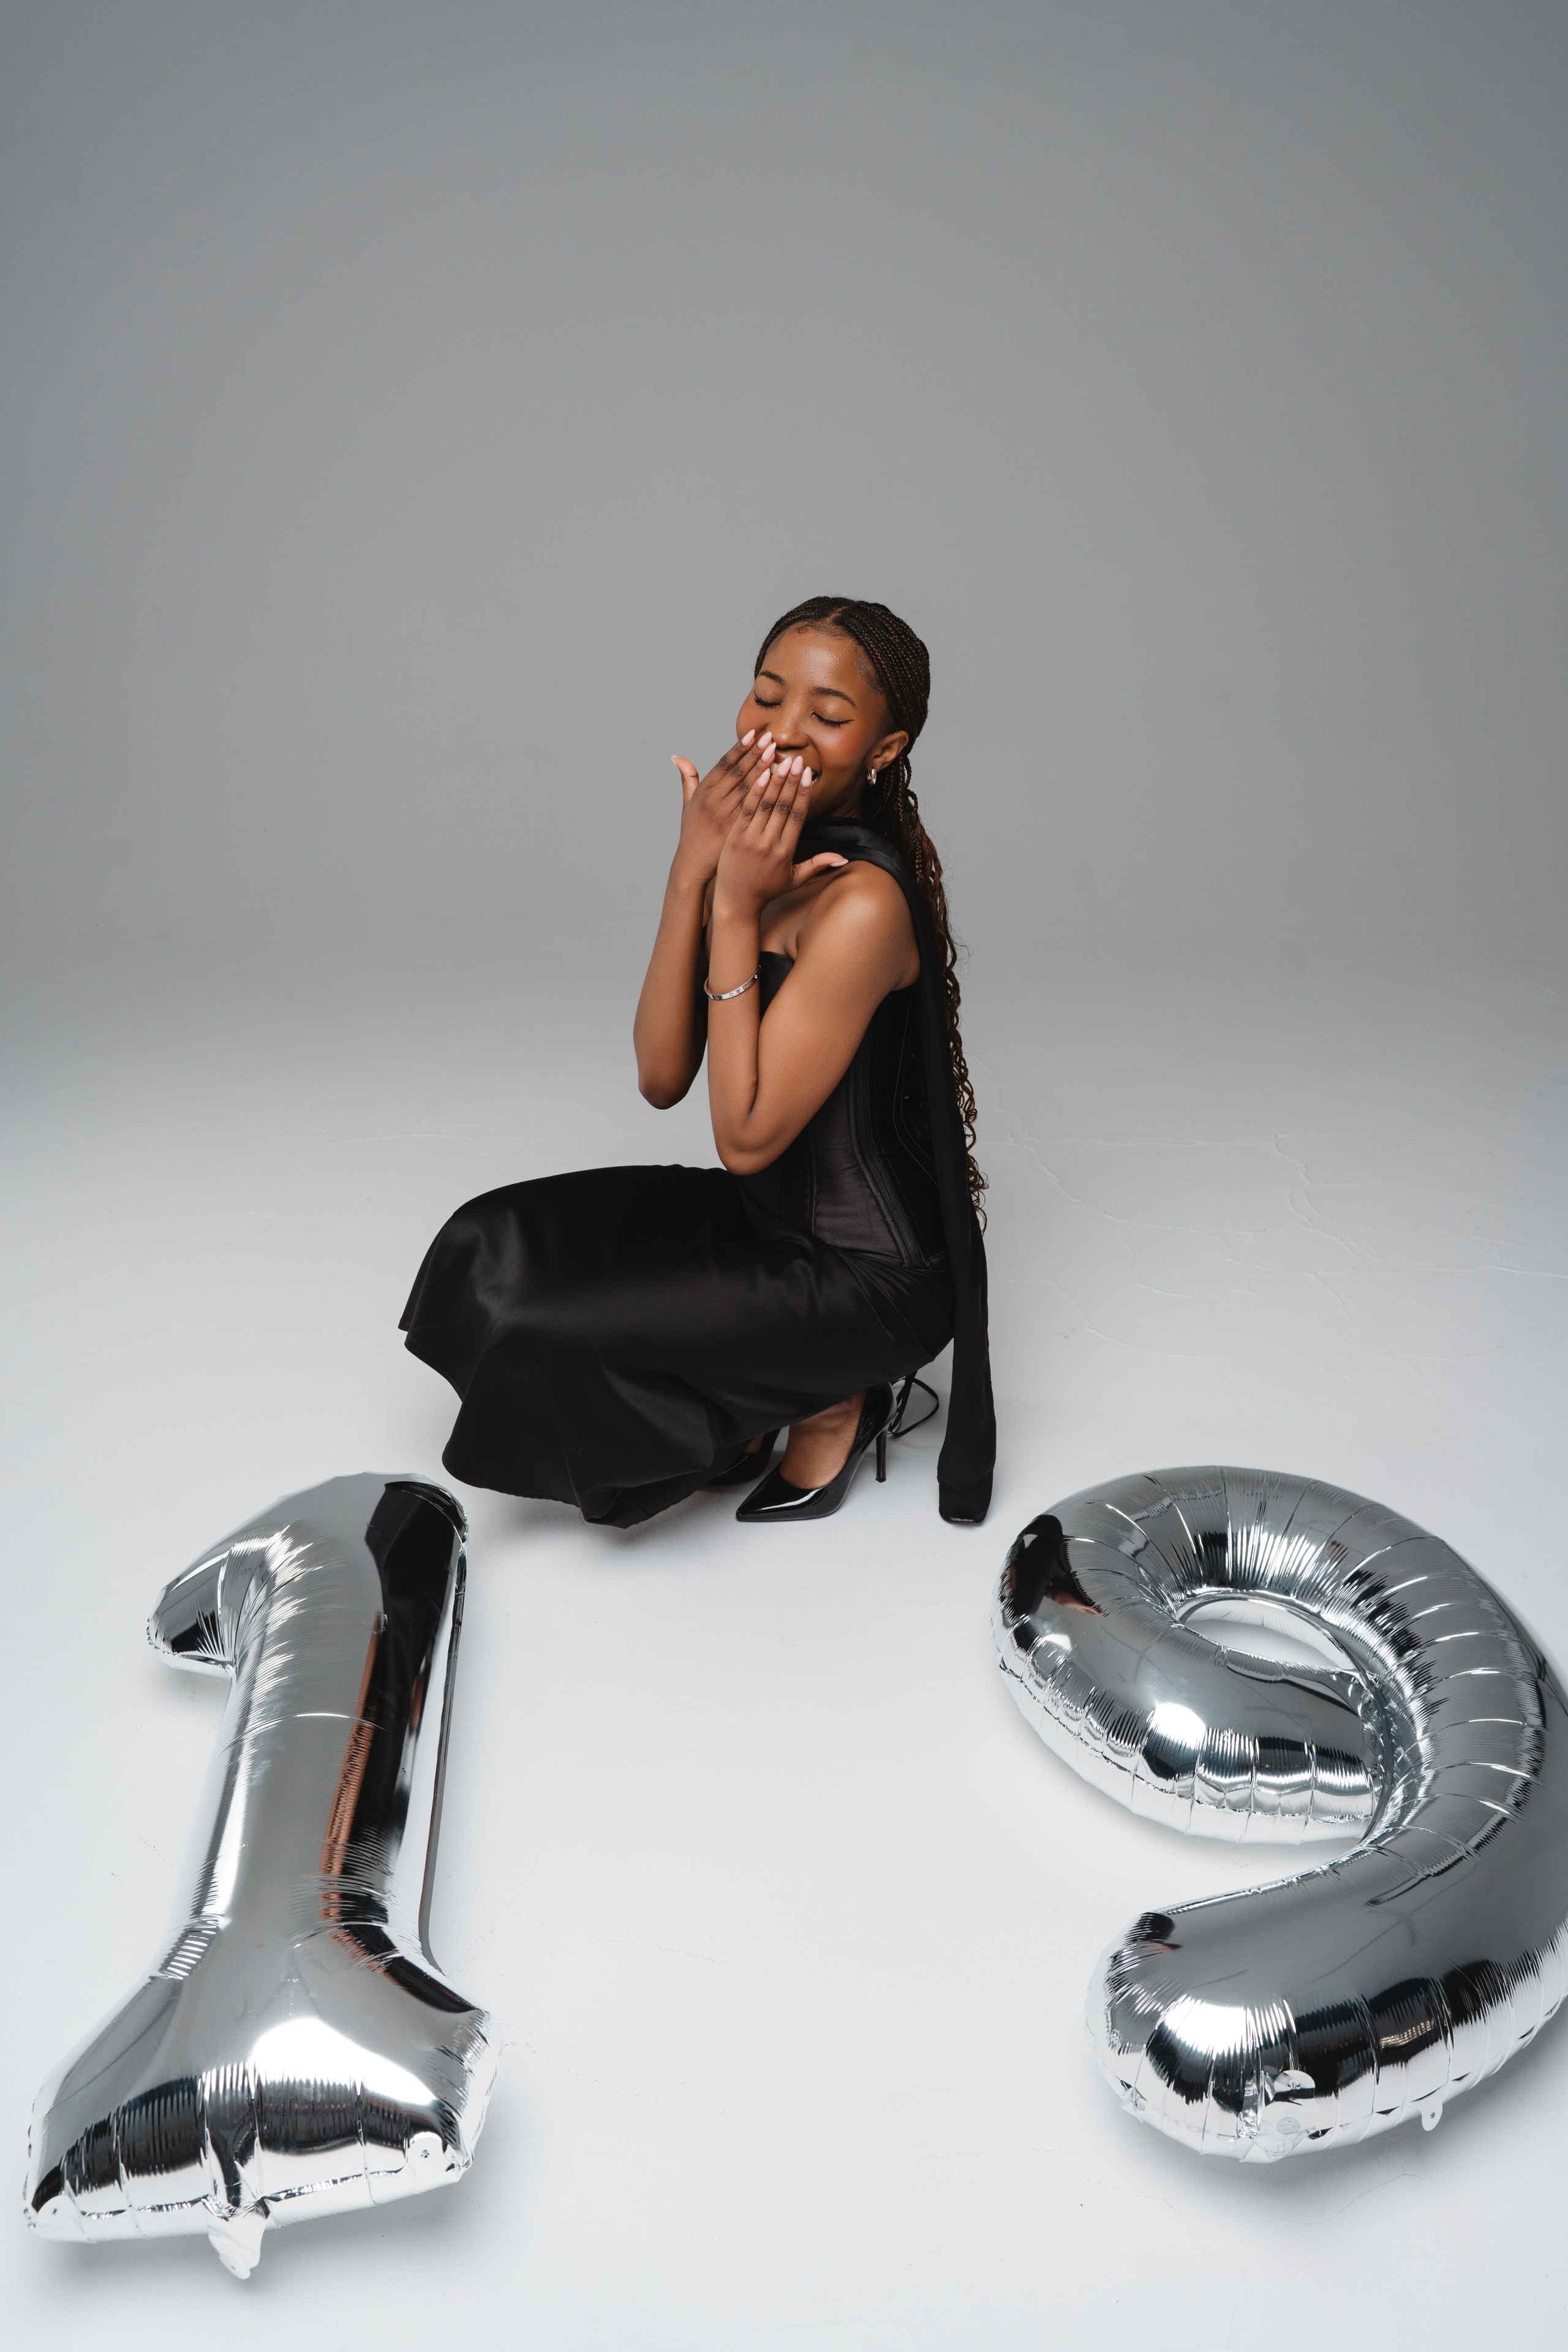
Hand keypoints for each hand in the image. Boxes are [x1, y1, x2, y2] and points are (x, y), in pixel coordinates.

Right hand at [670, 731, 774, 884]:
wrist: (694, 865)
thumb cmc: (693, 834)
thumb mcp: (687, 806)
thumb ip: (688, 780)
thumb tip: (677, 757)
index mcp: (703, 793)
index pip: (724, 765)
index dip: (739, 748)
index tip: (753, 734)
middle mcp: (713, 802)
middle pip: (738, 773)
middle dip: (755, 755)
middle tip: (771, 739)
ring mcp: (725, 816)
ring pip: (748, 789)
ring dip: (764, 770)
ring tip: (779, 755)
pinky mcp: (736, 830)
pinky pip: (755, 808)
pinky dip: (766, 794)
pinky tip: (778, 783)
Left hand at [712, 755, 846, 919]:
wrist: (736, 901)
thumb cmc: (767, 890)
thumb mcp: (795, 880)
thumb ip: (818, 865)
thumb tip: (844, 859)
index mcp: (786, 851)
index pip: (797, 816)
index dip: (803, 794)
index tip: (808, 775)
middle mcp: (768, 843)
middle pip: (782, 806)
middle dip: (790, 781)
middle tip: (797, 760)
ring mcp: (750, 839)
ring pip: (765, 805)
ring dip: (773, 781)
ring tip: (780, 761)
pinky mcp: (734, 836)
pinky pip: (746, 810)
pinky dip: (753, 792)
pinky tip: (759, 775)